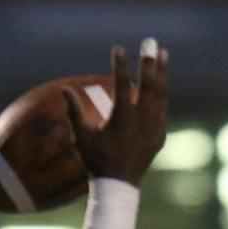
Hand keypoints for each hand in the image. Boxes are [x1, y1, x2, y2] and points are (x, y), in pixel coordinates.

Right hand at [70, 40, 168, 185]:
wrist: (118, 186)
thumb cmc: (96, 161)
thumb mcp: (82, 138)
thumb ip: (74, 112)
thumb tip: (64, 90)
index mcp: (121, 119)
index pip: (122, 84)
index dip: (120, 65)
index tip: (118, 49)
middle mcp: (140, 121)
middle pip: (148, 84)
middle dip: (148, 61)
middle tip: (150, 42)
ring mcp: (153, 128)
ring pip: (159, 94)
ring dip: (161, 72)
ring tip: (162, 52)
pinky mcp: (159, 135)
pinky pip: (161, 109)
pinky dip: (160, 94)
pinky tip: (160, 83)